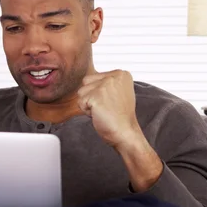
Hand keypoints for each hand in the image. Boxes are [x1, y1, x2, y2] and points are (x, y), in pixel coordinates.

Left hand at [78, 70, 162, 191]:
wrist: (125, 133)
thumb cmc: (120, 117)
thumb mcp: (117, 92)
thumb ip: (105, 82)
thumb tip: (88, 79)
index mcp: (121, 74)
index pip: (94, 77)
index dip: (98, 93)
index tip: (112, 102)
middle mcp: (114, 76)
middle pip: (86, 81)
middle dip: (91, 96)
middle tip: (107, 107)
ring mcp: (105, 85)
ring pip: (81, 91)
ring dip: (88, 104)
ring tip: (103, 110)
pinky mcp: (96, 96)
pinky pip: (80, 102)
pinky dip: (86, 111)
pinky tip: (100, 115)